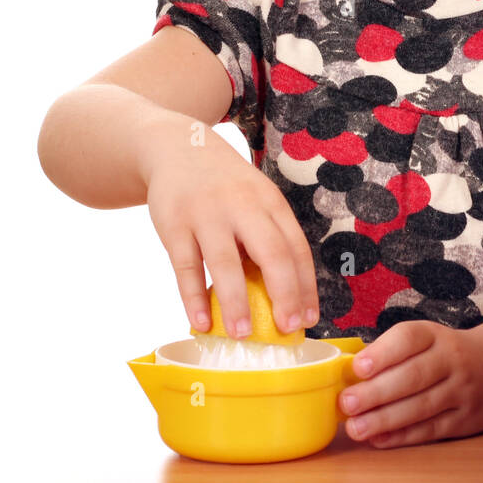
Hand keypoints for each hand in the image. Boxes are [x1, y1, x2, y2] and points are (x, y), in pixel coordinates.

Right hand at [142, 121, 318, 338]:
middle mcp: (244, 206)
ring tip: (243, 335)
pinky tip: (202, 323)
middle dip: (284, 293)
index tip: (309, 318)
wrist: (177, 148)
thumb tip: (285, 296)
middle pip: (271, 253)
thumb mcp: (256, 200)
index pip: (296, 248)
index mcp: (271, 203)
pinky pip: (185, 267)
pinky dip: (194, 297)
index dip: (305, 285)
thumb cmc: (226, 187)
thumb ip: (268, 237)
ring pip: (225, 263)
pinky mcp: (174, 224)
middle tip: (288, 328)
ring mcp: (207, 214)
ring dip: (236, 302)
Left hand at [339, 320, 482, 447]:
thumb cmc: (443, 352)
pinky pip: (431, 429)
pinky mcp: (467, 418)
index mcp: (435, 336)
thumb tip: (348, 376)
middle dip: (377, 392)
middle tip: (347, 403)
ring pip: (421, 406)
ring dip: (385, 419)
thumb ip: (391, 353)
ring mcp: (462, 390)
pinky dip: (403, 436)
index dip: (383, 353)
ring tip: (356, 427)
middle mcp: (452, 360)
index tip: (358, 367)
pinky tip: (379, 438)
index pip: (409, 338)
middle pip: (413, 376)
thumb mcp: (424, 339)